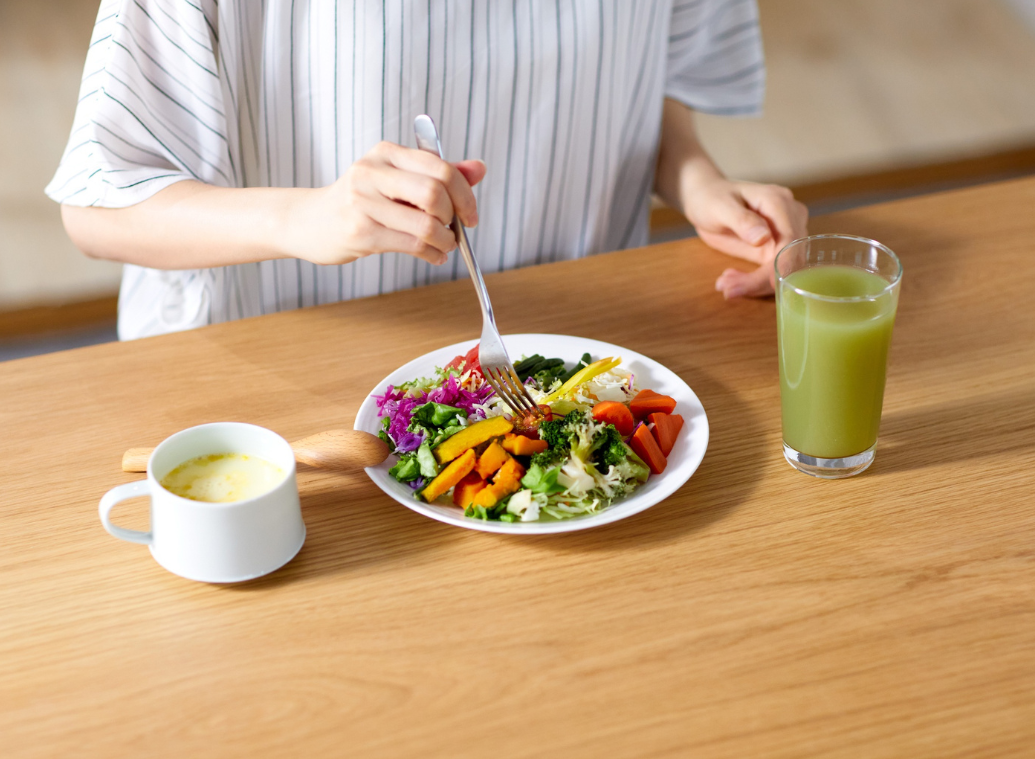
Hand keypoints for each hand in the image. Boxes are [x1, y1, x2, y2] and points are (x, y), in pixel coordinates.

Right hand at [286, 141, 486, 265]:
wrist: (309, 221)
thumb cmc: (360, 201)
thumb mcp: (397, 180)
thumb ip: (438, 174)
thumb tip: (479, 168)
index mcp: (386, 154)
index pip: (440, 167)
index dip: (465, 193)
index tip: (470, 214)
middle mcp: (373, 172)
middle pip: (435, 193)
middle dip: (455, 217)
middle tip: (456, 230)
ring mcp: (363, 202)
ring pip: (426, 224)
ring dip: (445, 241)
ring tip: (444, 246)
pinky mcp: (360, 232)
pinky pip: (411, 245)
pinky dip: (431, 254)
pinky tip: (433, 255)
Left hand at [683, 178, 807, 298]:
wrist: (706, 199)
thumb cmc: (712, 198)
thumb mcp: (721, 207)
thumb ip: (742, 221)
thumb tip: (763, 237)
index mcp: (778, 202)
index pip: (789, 239)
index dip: (783, 264)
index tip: (769, 284)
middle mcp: (790, 216)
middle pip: (789, 257)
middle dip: (761, 279)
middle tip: (728, 288)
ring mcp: (785, 233)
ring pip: (782, 268)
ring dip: (755, 283)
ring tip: (724, 285)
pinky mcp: (776, 247)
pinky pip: (772, 270)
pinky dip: (753, 281)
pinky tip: (730, 279)